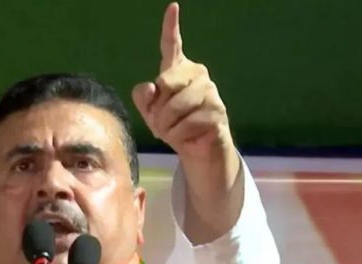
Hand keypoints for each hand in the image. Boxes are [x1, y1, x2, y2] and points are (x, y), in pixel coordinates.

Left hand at [132, 2, 233, 161]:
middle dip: (157, 109)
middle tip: (161, 123)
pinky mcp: (218, 111)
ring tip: (173, 132)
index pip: (172, 46)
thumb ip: (143, 97)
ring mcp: (210, 91)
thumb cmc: (173, 126)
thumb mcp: (150, 113)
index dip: (170, 26)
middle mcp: (197, 74)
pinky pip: (186, 124)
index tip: (172, 7)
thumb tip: (151, 86)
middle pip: (164, 83)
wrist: (197, 151)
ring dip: (167, 126)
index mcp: (179, 71)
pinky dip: (179, 136)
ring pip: (175, 106)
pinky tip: (186, 137)